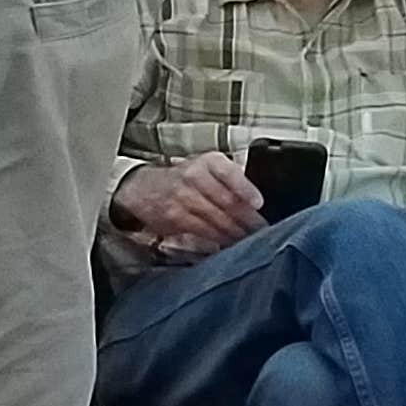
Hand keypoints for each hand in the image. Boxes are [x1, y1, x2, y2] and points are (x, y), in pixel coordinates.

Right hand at [116, 153, 263, 259]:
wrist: (143, 188)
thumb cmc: (181, 178)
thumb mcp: (205, 167)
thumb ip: (229, 180)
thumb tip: (255, 203)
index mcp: (208, 162)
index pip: (229, 173)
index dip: (245, 189)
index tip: (258, 203)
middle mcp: (194, 176)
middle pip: (227, 201)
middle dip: (248, 220)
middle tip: (263, 231)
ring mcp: (183, 198)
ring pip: (217, 219)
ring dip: (237, 233)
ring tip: (251, 241)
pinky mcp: (176, 218)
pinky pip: (204, 231)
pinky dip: (220, 239)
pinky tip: (230, 243)